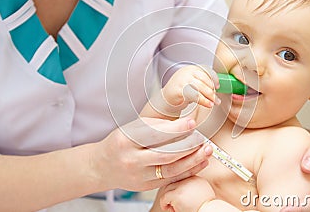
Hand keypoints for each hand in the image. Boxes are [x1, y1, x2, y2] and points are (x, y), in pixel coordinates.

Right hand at [90, 117, 212, 191]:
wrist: (102, 166)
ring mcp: (138, 176)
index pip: (155, 134)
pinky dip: (188, 171)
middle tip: (203, 138)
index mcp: (126, 140)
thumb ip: (156, 126)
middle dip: (188, 146)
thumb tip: (183, 124)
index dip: (176, 129)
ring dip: (193, 160)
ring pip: (171, 169)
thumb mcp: (132, 128)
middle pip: (166, 154)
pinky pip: (171, 179)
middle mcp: (131, 159)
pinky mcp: (146, 186)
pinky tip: (201, 162)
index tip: (192, 123)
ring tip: (207, 150)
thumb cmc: (121, 142)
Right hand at [150, 65, 219, 116]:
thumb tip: (216, 89)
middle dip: (212, 91)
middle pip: (204, 79)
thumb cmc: (180, 92)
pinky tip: (207, 104)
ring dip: (209, 96)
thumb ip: (202, 83)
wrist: (165, 99)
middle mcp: (186, 72)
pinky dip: (203, 100)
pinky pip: (194, 95)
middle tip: (216, 99)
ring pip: (200, 87)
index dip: (214, 78)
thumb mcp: (192, 84)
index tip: (218, 86)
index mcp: (191, 69)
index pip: (206, 70)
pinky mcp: (179, 89)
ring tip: (213, 103)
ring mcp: (182, 80)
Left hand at [159, 176, 215, 211]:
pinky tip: (173, 211)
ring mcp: (184, 185)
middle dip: (171, 193)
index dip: (177, 187)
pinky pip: (164, 198)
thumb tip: (179, 187)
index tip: (179, 196)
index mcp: (197, 178)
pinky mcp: (178, 194)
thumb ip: (191, 187)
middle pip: (173, 181)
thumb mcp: (200, 194)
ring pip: (167, 189)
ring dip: (168, 200)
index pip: (181, 177)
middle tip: (173, 204)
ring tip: (175, 209)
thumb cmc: (204, 209)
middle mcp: (191, 178)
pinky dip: (165, 206)